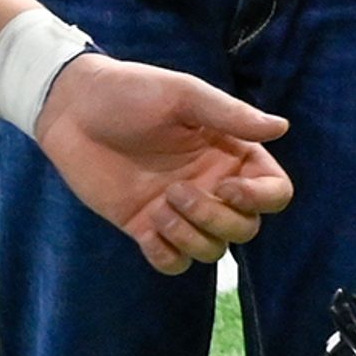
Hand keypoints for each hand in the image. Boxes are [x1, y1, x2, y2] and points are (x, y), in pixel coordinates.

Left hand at [32, 55, 291, 273]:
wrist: (73, 110)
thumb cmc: (132, 92)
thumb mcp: (184, 96)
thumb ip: (232, 115)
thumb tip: (282, 127)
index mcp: (230, 154)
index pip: (274, 192)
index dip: (260, 198)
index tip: (225, 185)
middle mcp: (211, 186)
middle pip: (246, 229)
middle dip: (217, 219)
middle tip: (177, 191)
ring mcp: (180, 210)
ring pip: (213, 251)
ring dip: (190, 236)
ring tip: (158, 208)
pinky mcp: (146, 228)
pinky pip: (174, 263)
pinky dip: (168, 256)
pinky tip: (148, 231)